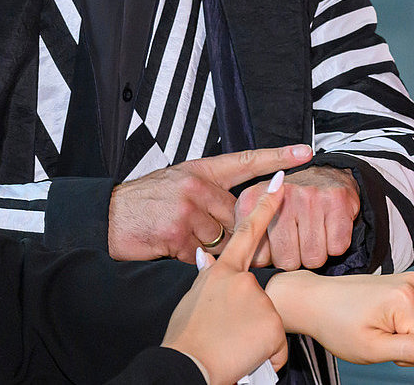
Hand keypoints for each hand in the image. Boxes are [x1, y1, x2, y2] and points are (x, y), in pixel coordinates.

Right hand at [110, 145, 312, 262]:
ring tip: (180, 236)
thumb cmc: (146, 201)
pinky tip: (171, 247)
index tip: (305, 153)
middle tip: (201, 230)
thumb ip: (209, 191)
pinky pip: (202, 256)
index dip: (278, 157)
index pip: (247, 161)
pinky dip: (191, 258)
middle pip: (237, 216)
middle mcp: (198, 186)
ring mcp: (188, 210)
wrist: (108, 217)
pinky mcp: (178, 236)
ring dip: (208, 247)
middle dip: (227, 229)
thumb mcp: (179, 181)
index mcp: (202, 170)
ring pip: (222, 239)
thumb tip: (239, 211)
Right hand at [164, 174, 289, 384]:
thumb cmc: (185, 337)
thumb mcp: (192, 299)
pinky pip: (277, 343)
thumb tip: (206, 256)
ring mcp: (259, 299)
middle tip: (226, 333)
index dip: (267, 207)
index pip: (247, 232)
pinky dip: (266, 355)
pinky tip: (245, 356)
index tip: (281, 184)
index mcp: (222, 271)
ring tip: (231, 346)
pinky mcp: (273, 322)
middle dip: (249, 317)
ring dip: (255, 338)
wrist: (186, 366)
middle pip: (260, 294)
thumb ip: (206, 276)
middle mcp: (242, 279)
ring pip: (269, 320)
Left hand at [234, 165, 359, 268]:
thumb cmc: (289, 203)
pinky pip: (337, 247)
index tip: (276, 245)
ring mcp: (309, 195)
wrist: (327, 173)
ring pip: (313, 257)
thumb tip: (242, 267)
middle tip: (298, 241)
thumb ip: (245, 239)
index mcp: (252, 199)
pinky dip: (336, 246)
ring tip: (314, 235)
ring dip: (316, 254)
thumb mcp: (257, 215)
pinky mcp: (336, 200)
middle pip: (287, 261)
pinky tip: (330, 230)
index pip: (258, 258)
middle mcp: (279, 193)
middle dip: (295, 259)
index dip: (272, 259)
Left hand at [265, 269, 413, 366]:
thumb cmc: (336, 325)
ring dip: (402, 335)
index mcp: (407, 297)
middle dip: (405, 345)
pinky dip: (399, 325)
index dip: (406, 357)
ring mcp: (411, 280)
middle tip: (374, 337)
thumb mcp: (374, 348)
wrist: (315, 301)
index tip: (380, 344)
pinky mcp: (406, 282)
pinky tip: (377, 318)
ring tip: (373, 326)